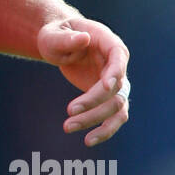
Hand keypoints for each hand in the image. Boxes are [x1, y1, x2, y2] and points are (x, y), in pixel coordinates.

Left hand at [37, 16, 129, 146]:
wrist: (60, 44)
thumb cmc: (57, 34)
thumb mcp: (55, 33)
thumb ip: (67, 38)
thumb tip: (83, 39)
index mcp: (109, 43)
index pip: (119, 57)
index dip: (115, 73)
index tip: (106, 86)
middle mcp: (118, 65)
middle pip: (115, 88)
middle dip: (94, 103)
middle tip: (69, 112)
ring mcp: (116, 83)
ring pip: (116, 108)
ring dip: (96, 120)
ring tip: (68, 127)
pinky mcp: (108, 98)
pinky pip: (113, 118)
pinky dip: (104, 130)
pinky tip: (88, 141)